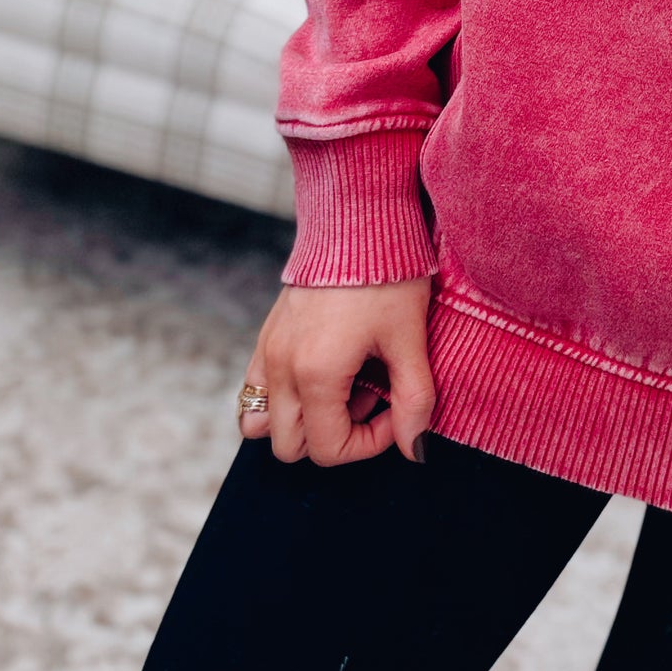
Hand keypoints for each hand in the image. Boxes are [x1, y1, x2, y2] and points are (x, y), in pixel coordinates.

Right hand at [238, 278, 434, 465]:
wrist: (357, 221)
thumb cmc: (387, 276)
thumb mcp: (409, 340)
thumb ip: (414, 400)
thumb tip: (415, 449)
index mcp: (316, 374)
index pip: (329, 449)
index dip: (369, 443)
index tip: (395, 411)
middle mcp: (280, 368)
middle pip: (291, 446)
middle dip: (334, 435)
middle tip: (370, 398)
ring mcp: (267, 352)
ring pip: (261, 423)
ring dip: (302, 420)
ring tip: (343, 387)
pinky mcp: (266, 336)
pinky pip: (256, 389)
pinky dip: (284, 396)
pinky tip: (323, 369)